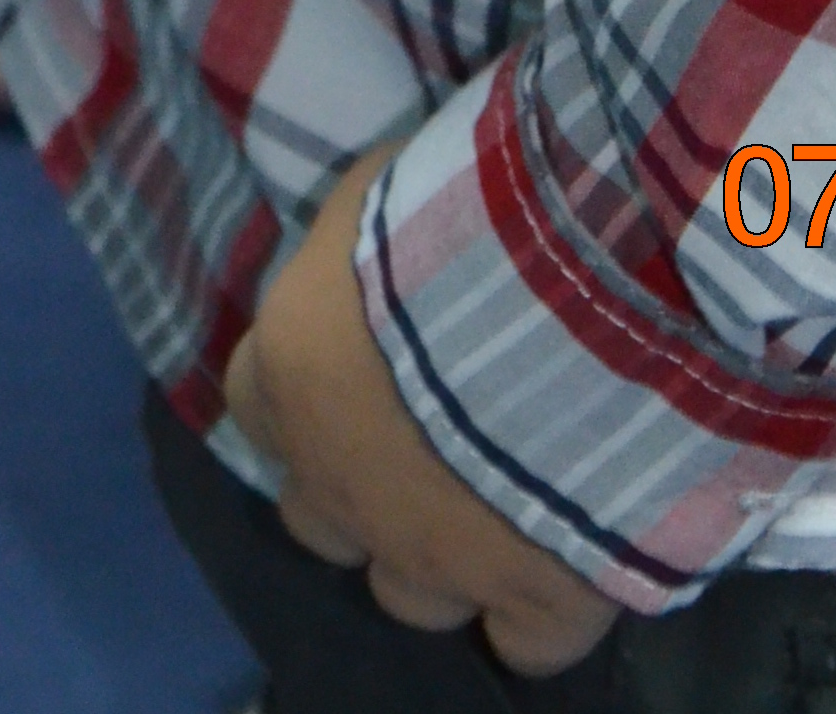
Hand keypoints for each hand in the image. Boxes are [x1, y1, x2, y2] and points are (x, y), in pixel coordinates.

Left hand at [225, 145, 620, 681]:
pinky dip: (536, 614)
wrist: (580, 292)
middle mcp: (344, 486)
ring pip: (406, 596)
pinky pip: (524, 645)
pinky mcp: (537, 598)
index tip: (345, 367)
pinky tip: (563, 561)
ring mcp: (437, 557)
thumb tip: (376, 233)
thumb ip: (362, 241)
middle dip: (359, 487)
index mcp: (293, 376)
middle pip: (319, 520)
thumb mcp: (382, 189)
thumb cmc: (464, 209)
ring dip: (436, 554)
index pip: (255, 405)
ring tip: (493, 500)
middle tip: (423, 437)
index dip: (302, 393)